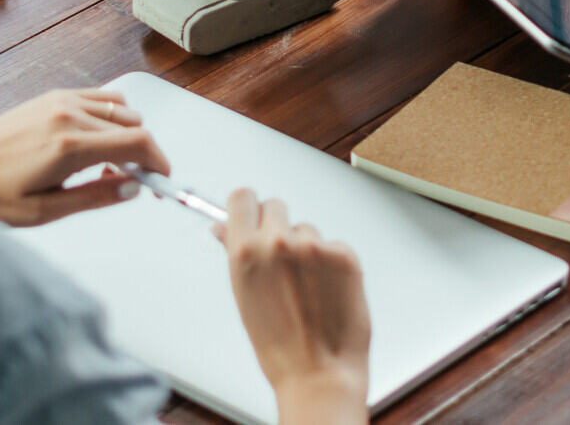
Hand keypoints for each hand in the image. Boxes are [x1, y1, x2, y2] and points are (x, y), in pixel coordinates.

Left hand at [0, 88, 171, 226]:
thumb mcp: (46, 211)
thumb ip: (95, 197)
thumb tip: (132, 188)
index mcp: (68, 145)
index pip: (137, 143)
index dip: (159, 162)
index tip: (161, 181)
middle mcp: (66, 115)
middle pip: (134, 125)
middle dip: (143, 154)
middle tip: (133, 181)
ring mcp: (59, 101)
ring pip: (121, 109)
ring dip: (127, 134)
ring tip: (110, 165)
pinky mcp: (51, 97)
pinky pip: (100, 98)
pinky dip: (110, 117)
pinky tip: (96, 143)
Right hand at [217, 190, 370, 420]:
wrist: (318, 373)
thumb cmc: (279, 347)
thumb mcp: (244, 297)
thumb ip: (237, 255)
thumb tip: (224, 229)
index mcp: (245, 252)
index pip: (242, 197)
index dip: (248, 208)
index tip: (252, 217)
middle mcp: (278, 243)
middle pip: (276, 206)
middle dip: (277, 227)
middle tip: (283, 261)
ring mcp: (315, 248)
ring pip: (307, 229)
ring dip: (306, 249)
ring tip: (307, 289)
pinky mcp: (345, 256)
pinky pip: (334, 245)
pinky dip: (332, 264)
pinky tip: (328, 292)